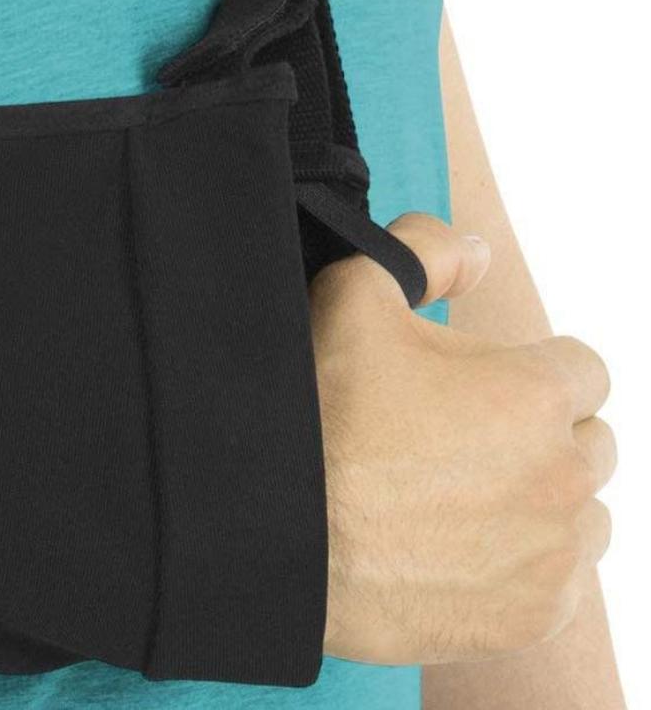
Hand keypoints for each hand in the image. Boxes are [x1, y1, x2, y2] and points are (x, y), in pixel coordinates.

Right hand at [314, 213, 614, 663]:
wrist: (276, 527)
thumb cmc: (316, 407)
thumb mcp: (353, 293)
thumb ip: (427, 250)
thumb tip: (479, 250)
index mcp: (532, 395)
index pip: (583, 370)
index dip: (528, 367)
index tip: (476, 383)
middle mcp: (561, 476)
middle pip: (590, 442)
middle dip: (540, 432)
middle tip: (459, 434)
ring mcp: (552, 554)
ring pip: (584, 515)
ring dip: (542, 499)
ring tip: (459, 492)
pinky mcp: (534, 616)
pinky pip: (559, 581)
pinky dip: (523, 564)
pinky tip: (455, 545)